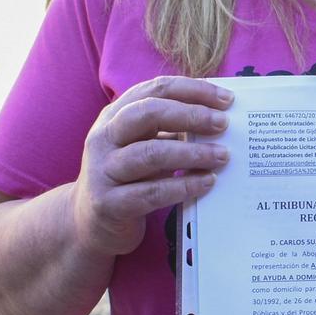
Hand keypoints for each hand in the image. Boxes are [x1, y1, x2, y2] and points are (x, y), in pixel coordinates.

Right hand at [73, 76, 231, 256]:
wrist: (89, 224)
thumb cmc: (126, 179)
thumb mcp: (142, 146)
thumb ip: (169, 130)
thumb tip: (217, 119)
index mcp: (114, 116)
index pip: (155, 90)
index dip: (192, 90)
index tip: (226, 99)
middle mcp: (104, 138)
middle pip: (148, 113)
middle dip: (191, 115)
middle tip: (223, 124)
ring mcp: (104, 170)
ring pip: (151, 153)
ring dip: (192, 153)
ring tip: (221, 156)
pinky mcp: (110, 204)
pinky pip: (152, 192)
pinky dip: (183, 186)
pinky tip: (206, 183)